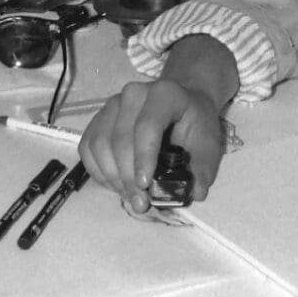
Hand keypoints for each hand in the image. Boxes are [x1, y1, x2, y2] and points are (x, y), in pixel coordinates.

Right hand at [79, 78, 225, 212]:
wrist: (182, 103)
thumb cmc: (195, 123)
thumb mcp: (209, 142)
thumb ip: (203, 168)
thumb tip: (195, 193)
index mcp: (165, 94)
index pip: (148, 125)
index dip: (143, 157)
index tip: (145, 185)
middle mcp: (134, 94)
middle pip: (121, 138)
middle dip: (128, 176)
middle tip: (140, 202)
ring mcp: (113, 104)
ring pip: (100, 144)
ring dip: (112, 177)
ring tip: (130, 197)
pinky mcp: (99, 118)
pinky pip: (88, 147)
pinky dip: (99, 171)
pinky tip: (116, 185)